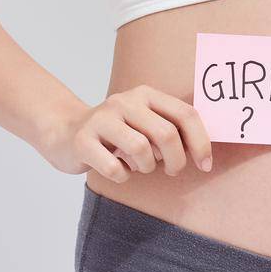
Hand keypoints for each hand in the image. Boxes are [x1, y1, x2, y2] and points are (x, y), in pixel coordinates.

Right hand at [38, 85, 213, 178]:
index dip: (201, 142)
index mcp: (145, 94)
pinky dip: (122, 176)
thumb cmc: (115, 134)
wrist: (64, 132)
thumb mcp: (144, 123)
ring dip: (146, 168)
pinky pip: (115, 168)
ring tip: (138, 166)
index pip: (186, 114)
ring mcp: (101, 119)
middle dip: (177, 160)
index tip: (205, 165)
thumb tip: (204, 152)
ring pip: (142, 150)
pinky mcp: (83, 141)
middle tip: (172, 170)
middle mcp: (124, 102)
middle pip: (167, 134)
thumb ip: (171, 130)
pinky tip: (117, 170)